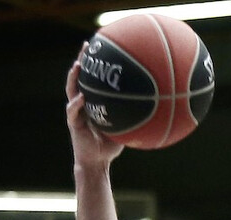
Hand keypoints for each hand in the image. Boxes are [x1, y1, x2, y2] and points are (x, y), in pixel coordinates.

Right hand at [65, 43, 123, 168]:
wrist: (96, 162)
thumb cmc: (111, 145)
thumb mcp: (126, 128)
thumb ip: (135, 118)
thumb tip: (158, 109)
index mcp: (94, 102)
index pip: (94, 79)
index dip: (97, 64)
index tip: (104, 46)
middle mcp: (83, 104)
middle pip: (80, 78)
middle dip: (82, 61)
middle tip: (87, 46)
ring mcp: (76, 112)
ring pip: (71, 90)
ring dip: (73, 78)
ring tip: (77, 66)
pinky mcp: (73, 124)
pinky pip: (73, 111)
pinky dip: (76, 104)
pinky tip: (81, 98)